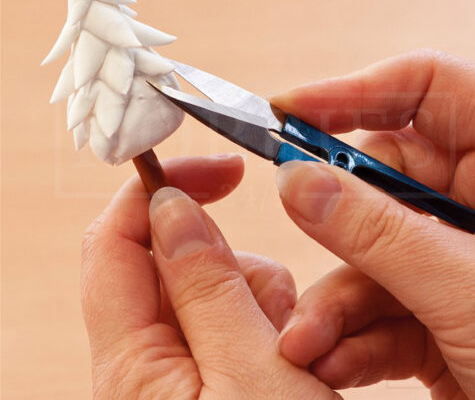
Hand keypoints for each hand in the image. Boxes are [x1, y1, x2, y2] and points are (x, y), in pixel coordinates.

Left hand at [81, 154, 339, 399]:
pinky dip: (269, 318)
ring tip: (292, 349)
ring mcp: (182, 369)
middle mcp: (146, 364)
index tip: (218, 170)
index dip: (155, 192)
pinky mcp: (213, 374)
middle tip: (274, 307)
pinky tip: (293, 357)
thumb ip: (205, 282)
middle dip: (231, 262)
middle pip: (173, 260)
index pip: (113, 244)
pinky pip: (234, 313)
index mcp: (133, 366)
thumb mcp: (253, 372)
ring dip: (259, 295)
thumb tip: (169, 206)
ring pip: (212, 283)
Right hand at [271, 50, 474, 399]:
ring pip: (369, 247)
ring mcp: (454, 253)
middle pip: (382, 174)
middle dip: (334, 214)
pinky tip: (331, 358)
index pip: (428, 88)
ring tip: (306, 340)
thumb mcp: (473, 291)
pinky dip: (351, 332)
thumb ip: (377, 233)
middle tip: (294, 220)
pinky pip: (378, 300)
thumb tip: (295, 180)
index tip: (288, 110)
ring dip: (334, 298)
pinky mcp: (436, 305)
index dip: (355, 91)